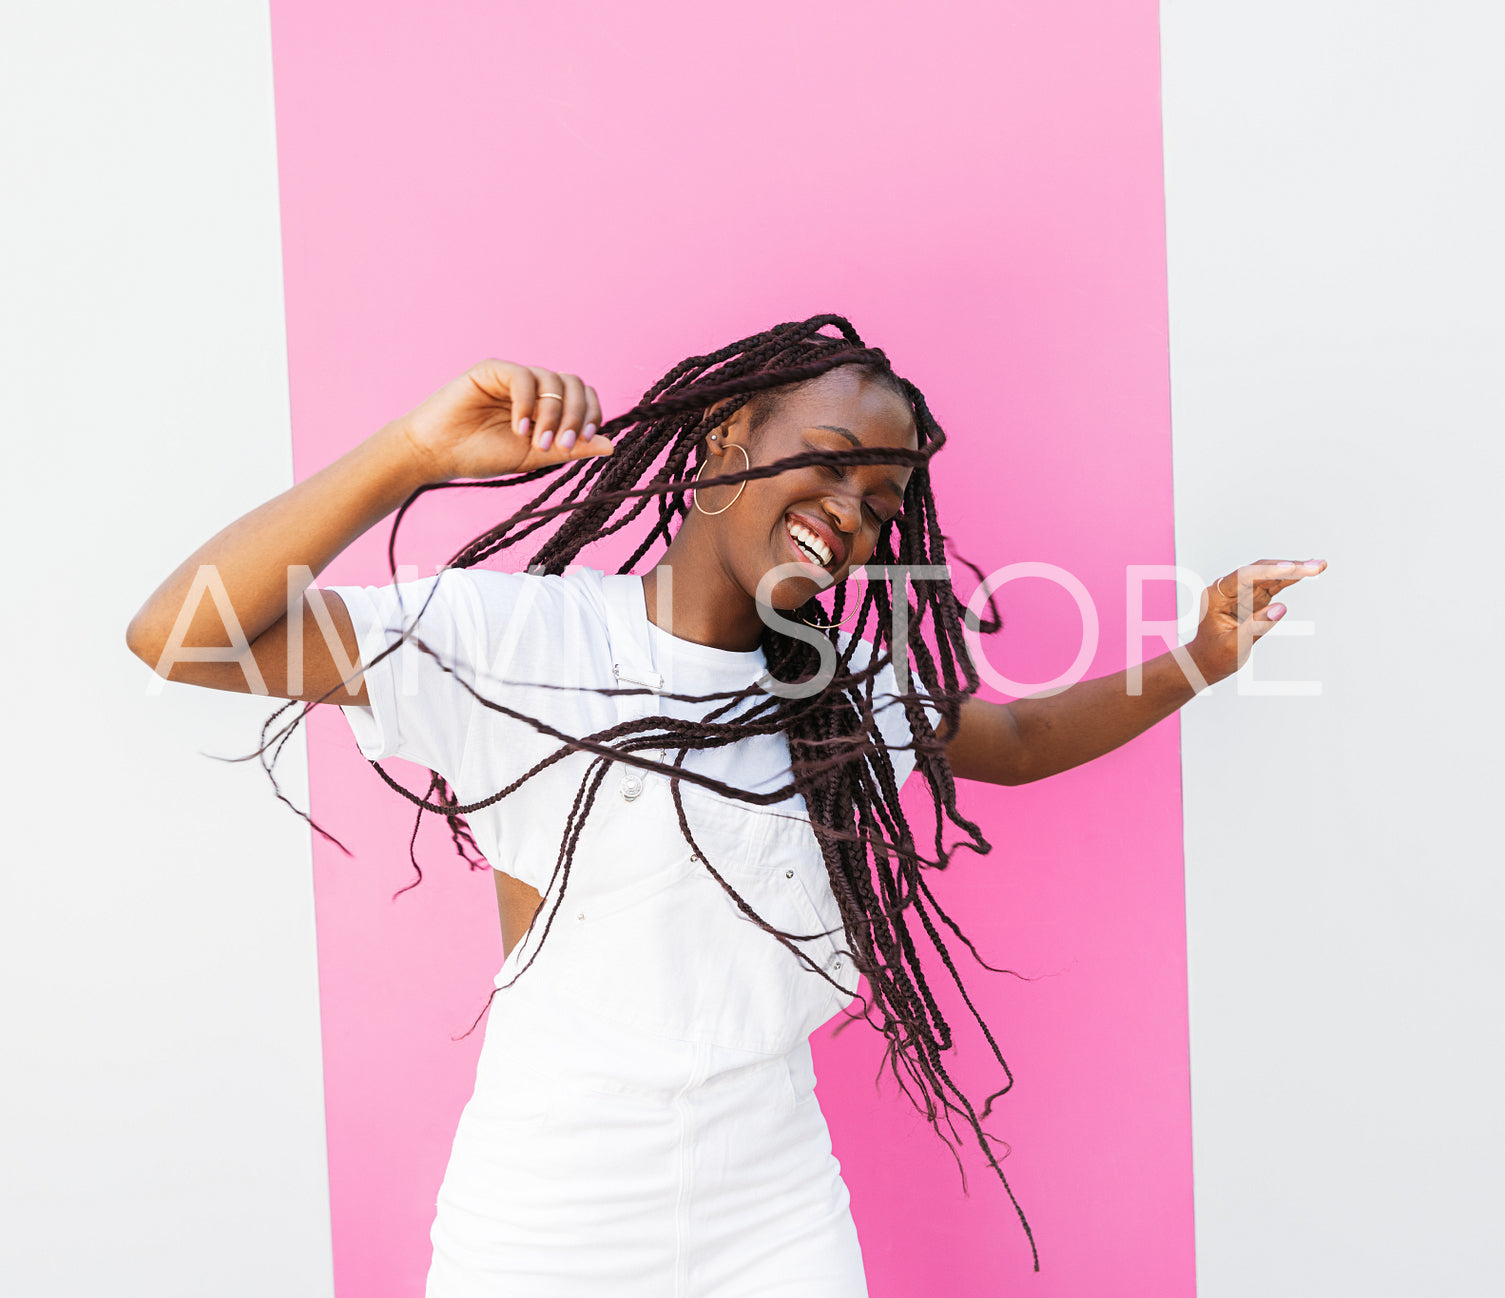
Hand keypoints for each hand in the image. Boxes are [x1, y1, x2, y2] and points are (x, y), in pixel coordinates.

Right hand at [391, 359, 611, 483]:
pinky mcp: (492, 369)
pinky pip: (523, 377)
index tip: (580, 442)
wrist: (438, 454)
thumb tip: (610, 445)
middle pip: (575, 385)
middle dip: (575, 416)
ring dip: (551, 414)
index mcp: (549, 406)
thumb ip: (569, 448)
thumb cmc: (482, 455)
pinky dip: (527, 403)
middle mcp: (536, 387)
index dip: (591, 415)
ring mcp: (515, 376)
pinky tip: (519, 427)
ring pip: (553, 380)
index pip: (585, 397)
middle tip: (560, 445)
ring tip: (535, 442)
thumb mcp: (534, 456)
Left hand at [1187, 558, 1327, 684]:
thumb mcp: (1234, 645)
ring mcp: (1242, 592)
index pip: (1244, 577)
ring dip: (1294, 570)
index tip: (1291, 567)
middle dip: (1288, 568)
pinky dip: (1291, 579)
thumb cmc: (1215, 655)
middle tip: (1315, 567)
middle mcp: (1228, 589)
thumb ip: (1256, 626)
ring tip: (1319, 566)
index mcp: (1216, 597)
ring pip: (1269, 575)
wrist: (1207, 662)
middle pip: (1259, 571)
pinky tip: (1308, 572)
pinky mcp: (1254, 598)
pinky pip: (1274, 585)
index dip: (1268, 571)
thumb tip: (1280, 608)